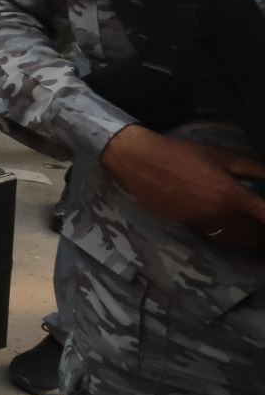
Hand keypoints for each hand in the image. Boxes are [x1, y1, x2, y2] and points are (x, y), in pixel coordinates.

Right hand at [102, 127, 264, 246]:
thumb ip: (251, 167)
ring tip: (250, 229)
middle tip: (259, 221)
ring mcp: (204, 223)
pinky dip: (226, 233)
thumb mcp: (220, 155)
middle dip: (260, 231)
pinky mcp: (189, 225)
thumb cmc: (182, 154)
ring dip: (246, 237)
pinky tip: (225, 224)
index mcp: (232, 195)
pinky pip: (215, 235)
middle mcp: (221, 214)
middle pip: (253, 235)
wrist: (141, 163)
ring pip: (235, 240)